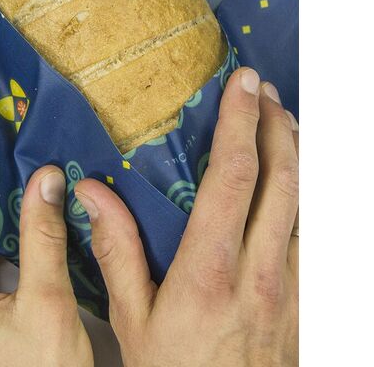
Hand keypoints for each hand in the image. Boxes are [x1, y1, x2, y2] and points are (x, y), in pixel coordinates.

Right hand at [75, 68, 298, 366]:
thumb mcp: (132, 319)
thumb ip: (116, 251)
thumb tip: (94, 195)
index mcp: (210, 270)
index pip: (234, 177)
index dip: (239, 123)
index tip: (240, 86)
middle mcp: (261, 270)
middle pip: (282, 177)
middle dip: (275, 122)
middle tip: (259, 88)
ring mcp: (292, 284)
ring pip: (305, 199)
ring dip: (295, 150)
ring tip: (277, 116)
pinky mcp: (305, 297)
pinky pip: (312, 230)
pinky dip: (304, 190)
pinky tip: (290, 177)